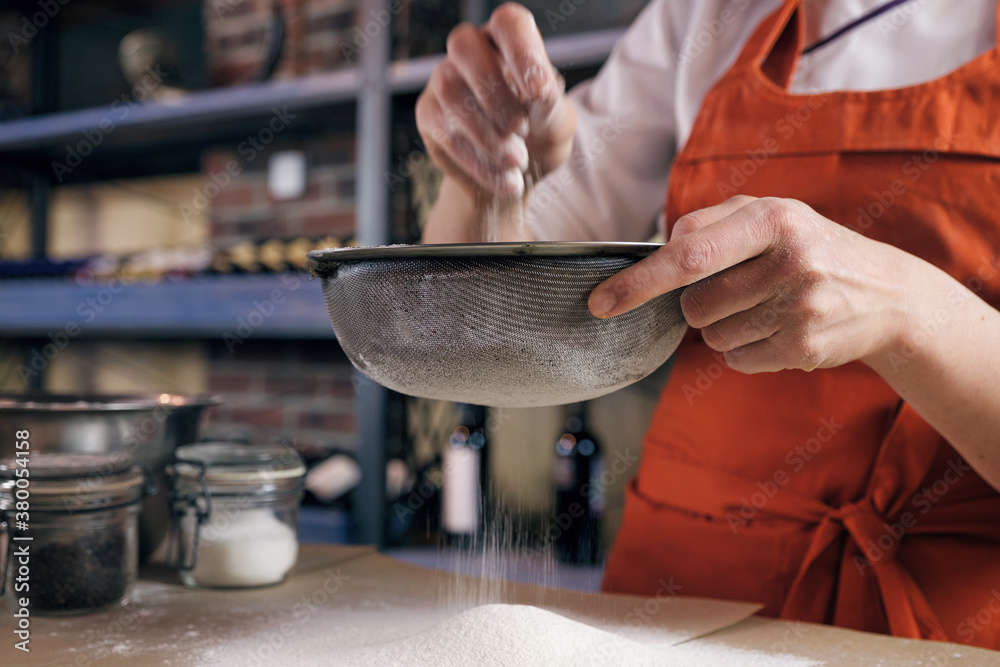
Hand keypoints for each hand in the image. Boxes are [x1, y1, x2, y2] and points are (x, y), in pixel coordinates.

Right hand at [416, 3, 575, 202]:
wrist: (514, 177)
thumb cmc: (540, 137)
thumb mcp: (557, 122)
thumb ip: (552, 104)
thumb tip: (539, 89)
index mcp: (508, 42)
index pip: (508, 23)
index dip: (522, 52)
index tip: (538, 93)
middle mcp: (471, 52)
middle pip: (465, 46)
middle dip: (495, 94)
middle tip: (521, 131)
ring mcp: (443, 79)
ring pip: (450, 91)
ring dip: (486, 132)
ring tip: (517, 161)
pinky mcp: (428, 114)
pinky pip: (442, 130)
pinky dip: (475, 159)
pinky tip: (502, 179)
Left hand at [588, 196, 912, 372]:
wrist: (889, 294)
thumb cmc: (809, 249)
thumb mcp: (771, 216)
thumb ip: (709, 224)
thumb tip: (655, 251)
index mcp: (772, 218)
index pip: (686, 254)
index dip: (638, 282)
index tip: (600, 302)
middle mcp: (789, 259)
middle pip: (694, 306)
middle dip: (698, 307)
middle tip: (736, 292)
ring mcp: (800, 306)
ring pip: (713, 337)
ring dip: (725, 329)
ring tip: (766, 308)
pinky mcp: (806, 347)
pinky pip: (739, 361)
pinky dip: (748, 351)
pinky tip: (780, 330)